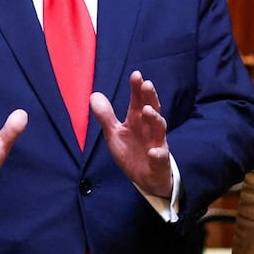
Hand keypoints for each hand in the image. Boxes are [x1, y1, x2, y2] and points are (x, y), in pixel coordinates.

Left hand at [90, 70, 172, 197]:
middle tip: (147, 84)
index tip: (136, 74)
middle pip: (152, 110)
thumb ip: (105, 115)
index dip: (137, 88)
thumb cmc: (131, 151)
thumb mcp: (114, 133)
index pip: (138, 101)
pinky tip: (154, 151)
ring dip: (155, 119)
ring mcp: (157, 144)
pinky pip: (160, 158)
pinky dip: (158, 154)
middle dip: (150, 97)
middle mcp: (149, 129)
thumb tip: (94, 94)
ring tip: (147, 110)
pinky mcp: (159, 163)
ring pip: (160, 130)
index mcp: (137, 120)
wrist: (146, 179)